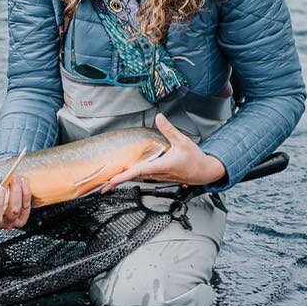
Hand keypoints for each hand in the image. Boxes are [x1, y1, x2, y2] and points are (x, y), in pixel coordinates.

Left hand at [100, 113, 226, 189]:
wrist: (204, 172)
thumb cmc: (195, 160)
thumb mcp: (183, 142)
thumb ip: (169, 130)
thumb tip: (159, 118)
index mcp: (161, 166)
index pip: (138, 172)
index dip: (123, 177)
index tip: (112, 181)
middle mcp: (157, 174)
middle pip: (133, 178)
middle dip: (118, 183)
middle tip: (102, 187)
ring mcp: (158, 176)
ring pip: (137, 178)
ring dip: (123, 181)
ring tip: (108, 183)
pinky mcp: (159, 176)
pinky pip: (142, 177)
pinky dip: (132, 177)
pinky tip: (125, 176)